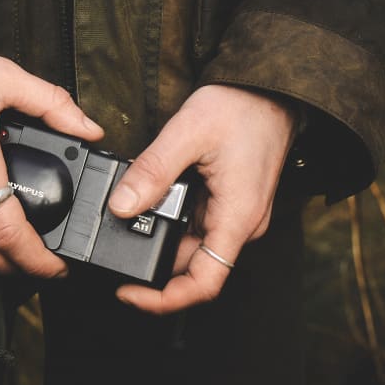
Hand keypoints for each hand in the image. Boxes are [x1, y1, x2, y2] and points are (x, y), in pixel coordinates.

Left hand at [107, 84, 296, 312]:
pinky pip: (198, 219)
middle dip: (152, 258)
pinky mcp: (231, 198)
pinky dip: (172, 214)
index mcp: (237, 218)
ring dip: (161, 232)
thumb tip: (121, 206)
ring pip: (193, 240)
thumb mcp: (188, 132)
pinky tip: (151, 196)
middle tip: (114, 241)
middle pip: (193, 262)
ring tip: (129, 213)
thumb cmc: (241, 106)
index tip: (128, 292)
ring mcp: (237, 211)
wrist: (270, 86)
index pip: (203, 283)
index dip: (163, 298)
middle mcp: (241, 223)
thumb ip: (153, 171)